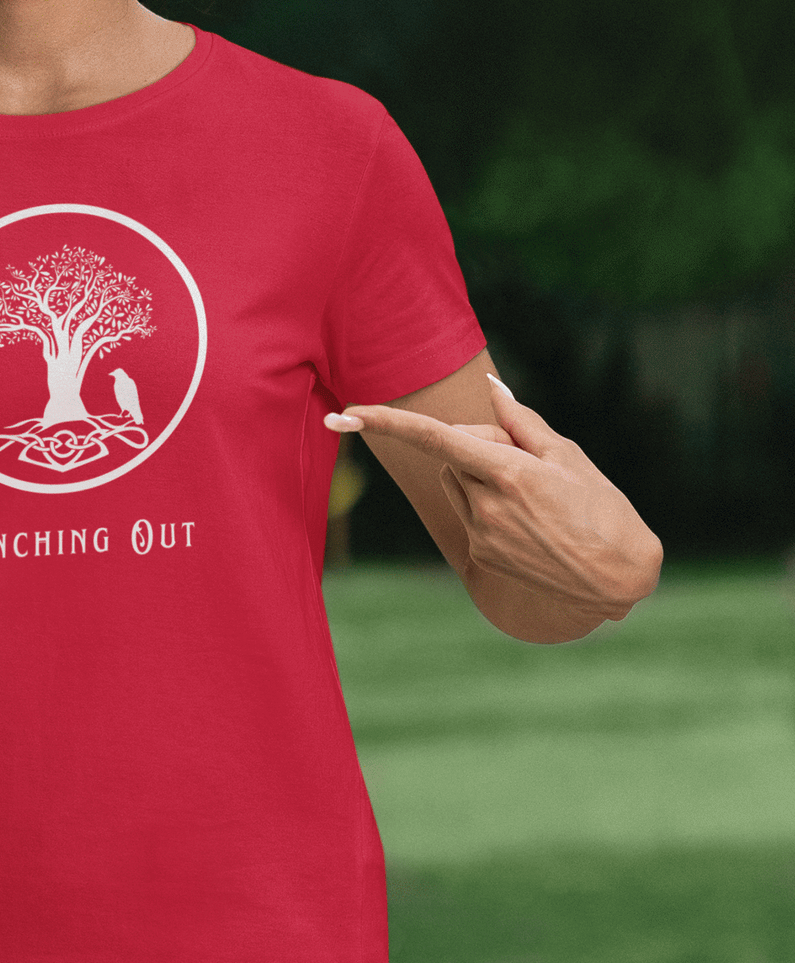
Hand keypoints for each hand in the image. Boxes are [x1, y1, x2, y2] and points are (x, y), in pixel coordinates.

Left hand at [327, 374, 661, 616]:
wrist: (618, 578)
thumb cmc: (602, 508)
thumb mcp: (568, 456)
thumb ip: (521, 421)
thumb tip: (492, 385)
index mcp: (510, 473)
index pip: (437, 438)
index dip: (387, 422)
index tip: (344, 414)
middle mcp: (487, 506)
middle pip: (452, 453)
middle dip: (477, 445)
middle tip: (529, 462)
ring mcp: (480, 535)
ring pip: (456, 483)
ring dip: (480, 477)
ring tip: (533, 496)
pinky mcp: (479, 556)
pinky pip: (468, 513)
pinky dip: (488, 506)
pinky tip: (530, 522)